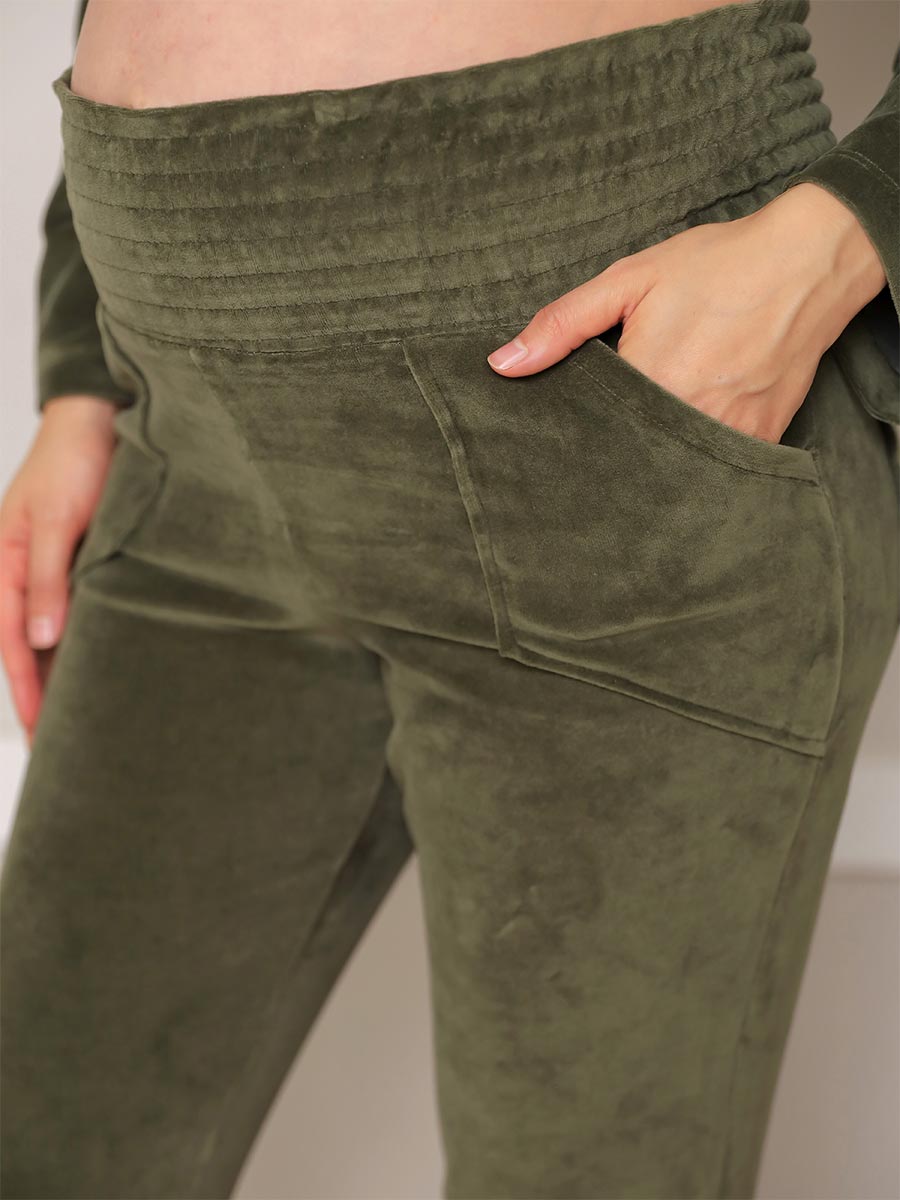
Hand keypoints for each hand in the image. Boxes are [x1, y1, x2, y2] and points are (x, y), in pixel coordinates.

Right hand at [0, 396, 117, 744]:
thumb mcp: (54, 522)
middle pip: (27, 652)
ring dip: (62, 679)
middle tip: (61, 751)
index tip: (39, 734)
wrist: (99, 421)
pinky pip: (79, 617)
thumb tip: (38, 641)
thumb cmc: (71, 463)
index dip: (26, 692)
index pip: (12, 646)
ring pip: (52, 640)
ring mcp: (52, 574)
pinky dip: (84, 647)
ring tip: (80, 726)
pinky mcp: (81, 567)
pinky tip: (100, 673)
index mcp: (3, 568)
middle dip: (41, 699)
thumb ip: (47, 581)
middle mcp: (24, 578)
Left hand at [487, 182, 887, 443]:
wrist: (809, 262)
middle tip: (597, 445)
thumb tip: (502, 365)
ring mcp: (730, 435)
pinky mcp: (761, 439)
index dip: (574, 436)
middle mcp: (689, 419)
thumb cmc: (717, 266)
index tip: (559, 440)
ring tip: (641, 439)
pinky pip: (715, 464)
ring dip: (653, 458)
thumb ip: (562, 325)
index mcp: (648, 384)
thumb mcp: (629, 280)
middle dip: (611, 452)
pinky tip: (683, 440)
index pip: (591, 434)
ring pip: (673, 466)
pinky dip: (695, 456)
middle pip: (630, 457)